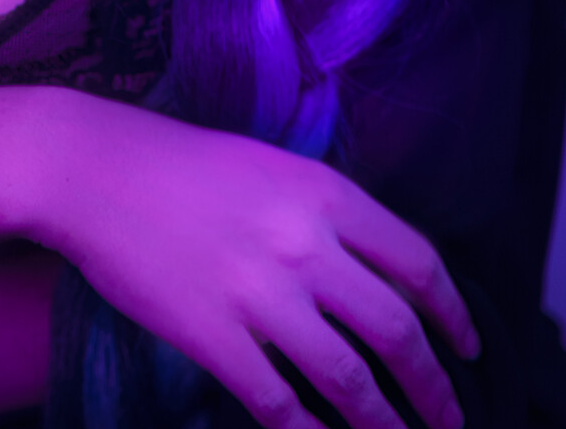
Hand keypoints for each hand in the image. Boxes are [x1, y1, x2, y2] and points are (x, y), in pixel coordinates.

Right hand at [33, 92, 479, 428]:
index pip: (418, 263)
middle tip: (450, 419)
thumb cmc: (183, 163)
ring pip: (349, 380)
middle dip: (434, 387)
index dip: (453, 315)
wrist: (96, 171)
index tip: (469, 349)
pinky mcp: (215, 338)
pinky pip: (279, 405)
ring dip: (385, 424)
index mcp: (325, 193)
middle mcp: (305, 245)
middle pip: (397, 330)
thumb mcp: (272, 166)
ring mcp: (260, 295)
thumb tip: (376, 274)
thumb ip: (326, 214)